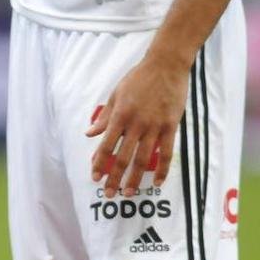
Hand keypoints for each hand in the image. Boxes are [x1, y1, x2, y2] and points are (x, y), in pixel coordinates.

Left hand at [87, 55, 190, 197]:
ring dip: (135, 178)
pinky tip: (158, 182)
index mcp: (120, 116)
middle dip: (114, 178)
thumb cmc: (138, 78)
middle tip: (109, 194)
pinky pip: (167, 153)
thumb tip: (89, 134)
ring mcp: (154, 126)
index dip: (99, 163)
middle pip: (123, 157)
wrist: (167, 64)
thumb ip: (104, 117)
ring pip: (143, 159)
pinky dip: (162, 169)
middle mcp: (136, 124)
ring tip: (129, 193)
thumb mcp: (115, 95)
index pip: (106, 146)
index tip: (94, 177)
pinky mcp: (171, 126)